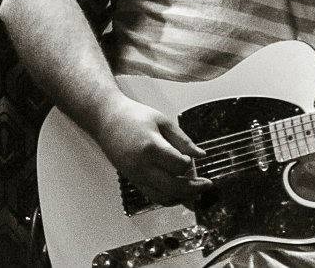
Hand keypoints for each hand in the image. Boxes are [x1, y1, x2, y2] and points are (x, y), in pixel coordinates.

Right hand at [93, 95, 212, 205]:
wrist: (107, 120)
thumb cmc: (134, 117)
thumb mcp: (163, 121)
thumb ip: (183, 140)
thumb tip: (201, 155)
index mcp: (151, 147)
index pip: (178, 165)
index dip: (189, 164)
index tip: (191, 158)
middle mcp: (142, 166)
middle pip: (173, 187)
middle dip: (193, 189)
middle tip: (207, 185)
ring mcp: (135, 175)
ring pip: (162, 197)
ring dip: (182, 197)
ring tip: (196, 192)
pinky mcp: (132, 180)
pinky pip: (152, 196)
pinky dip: (167, 197)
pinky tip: (179, 192)